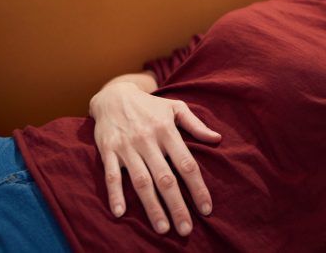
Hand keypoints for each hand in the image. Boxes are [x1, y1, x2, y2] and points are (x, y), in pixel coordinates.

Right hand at [89, 83, 221, 236]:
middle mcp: (148, 140)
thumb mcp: (175, 107)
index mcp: (167, 130)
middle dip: (177, 205)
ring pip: (141, 181)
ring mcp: (127, 147)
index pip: (186, 163)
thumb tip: (217, 138)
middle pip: (165, 178)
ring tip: (163, 228)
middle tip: (186, 230)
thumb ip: (195, 124)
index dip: (197, 187)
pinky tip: (120, 213)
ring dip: (152, 206)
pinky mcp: (108, 151)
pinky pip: (111, 175)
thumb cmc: (149, 106)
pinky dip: (115, 194)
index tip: (206, 209)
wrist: (113, 95)